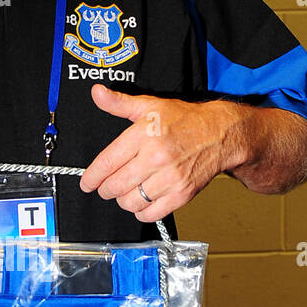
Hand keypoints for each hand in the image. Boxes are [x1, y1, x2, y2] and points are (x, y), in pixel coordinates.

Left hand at [80, 85, 238, 220]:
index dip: (92, 177)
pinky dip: (141, 211)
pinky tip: (143, 200)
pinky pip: (151, 213)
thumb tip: (97, 93)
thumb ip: (119, 103)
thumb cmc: (184, 120)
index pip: (107, 162)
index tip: (87, 183)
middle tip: (106, 187)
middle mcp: (156, 157)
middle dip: (105, 190)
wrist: (220, 134)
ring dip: (123, 200)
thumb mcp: (149, 106)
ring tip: (126, 192)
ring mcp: (170, 178)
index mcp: (144, 135)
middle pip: (115, 186)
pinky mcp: (181, 194)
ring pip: (131, 202)